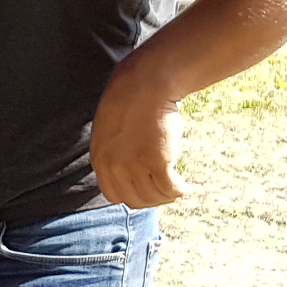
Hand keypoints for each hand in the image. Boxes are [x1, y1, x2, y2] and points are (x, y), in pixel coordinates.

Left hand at [91, 73, 183, 207]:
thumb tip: (128, 174)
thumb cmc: (130, 104)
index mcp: (100, 160)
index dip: (131, 196)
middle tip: (164, 191)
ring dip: (167, 196)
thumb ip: (114, 154)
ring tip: (175, 188)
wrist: (144, 85)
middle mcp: (114, 167)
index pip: (113, 195)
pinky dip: (180, 191)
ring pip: (153, 197)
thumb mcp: (109, 133)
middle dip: (151, 200)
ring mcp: (135, 166)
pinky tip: (186, 187)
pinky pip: (170, 189)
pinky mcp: (157, 162)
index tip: (144, 190)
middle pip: (135, 200)